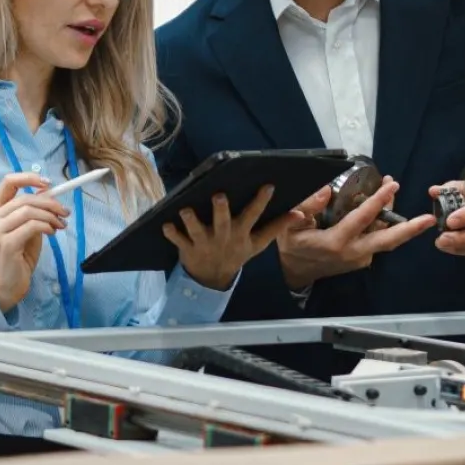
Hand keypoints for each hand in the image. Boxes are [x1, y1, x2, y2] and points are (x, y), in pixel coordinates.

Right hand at [0, 172, 68, 311]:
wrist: (7, 285)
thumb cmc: (18, 257)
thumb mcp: (27, 230)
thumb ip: (33, 213)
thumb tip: (49, 194)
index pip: (8, 182)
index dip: (29, 178)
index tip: (48, 183)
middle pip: (25, 198)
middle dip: (50, 202)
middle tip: (65, 212)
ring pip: (29, 210)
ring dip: (50, 216)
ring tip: (61, 225)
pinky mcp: (6, 243)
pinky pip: (32, 226)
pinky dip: (46, 226)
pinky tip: (52, 233)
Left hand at [162, 186, 286, 290]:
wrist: (213, 278)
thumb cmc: (236, 252)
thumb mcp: (257, 243)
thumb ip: (276, 227)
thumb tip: (298, 213)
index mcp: (241, 233)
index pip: (254, 216)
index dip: (261, 201)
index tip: (267, 185)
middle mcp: (224, 237)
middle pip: (224, 222)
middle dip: (221, 210)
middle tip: (220, 196)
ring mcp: (205, 243)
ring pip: (198, 231)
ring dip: (191, 221)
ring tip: (186, 210)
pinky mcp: (187, 248)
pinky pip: (178, 241)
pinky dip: (172, 234)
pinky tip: (165, 225)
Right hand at [276, 177, 435, 289]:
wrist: (294, 273)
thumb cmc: (291, 246)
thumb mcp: (289, 225)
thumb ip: (307, 207)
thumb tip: (326, 190)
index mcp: (336, 242)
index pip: (363, 219)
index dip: (378, 200)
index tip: (391, 184)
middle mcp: (353, 253)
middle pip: (387, 240)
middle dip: (410, 229)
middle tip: (429, 218)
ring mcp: (359, 258)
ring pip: (385, 239)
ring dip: (397, 221)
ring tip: (394, 192)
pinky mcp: (361, 259)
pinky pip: (377, 241)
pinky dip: (384, 225)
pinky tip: (382, 207)